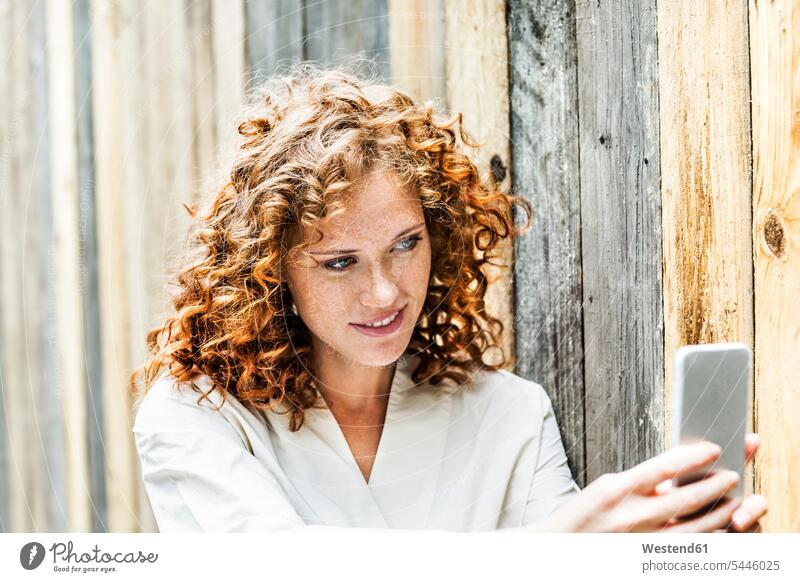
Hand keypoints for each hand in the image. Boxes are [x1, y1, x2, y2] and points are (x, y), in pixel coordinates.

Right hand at [539, 438, 764, 532]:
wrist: (559, 549)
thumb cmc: (582, 517)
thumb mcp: (604, 489)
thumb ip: (639, 482)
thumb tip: (674, 474)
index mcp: (616, 488)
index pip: (664, 467)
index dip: (694, 457)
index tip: (714, 449)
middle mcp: (629, 514)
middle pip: (685, 498)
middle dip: (715, 486)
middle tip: (734, 475)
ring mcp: (639, 539)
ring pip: (692, 527)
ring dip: (718, 513)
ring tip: (735, 502)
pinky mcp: (645, 556)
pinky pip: (685, 548)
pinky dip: (707, 539)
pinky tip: (721, 532)